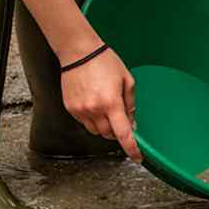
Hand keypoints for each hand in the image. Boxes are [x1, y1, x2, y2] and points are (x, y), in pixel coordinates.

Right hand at [60, 47, 143, 161]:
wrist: (79, 52)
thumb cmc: (105, 62)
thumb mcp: (126, 80)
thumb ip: (130, 104)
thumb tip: (132, 123)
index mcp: (111, 102)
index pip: (123, 133)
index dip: (132, 148)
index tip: (137, 157)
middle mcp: (94, 109)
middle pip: (109, 135)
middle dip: (117, 131)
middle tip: (120, 119)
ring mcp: (81, 110)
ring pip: (96, 131)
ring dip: (104, 127)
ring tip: (106, 107)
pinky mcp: (71, 108)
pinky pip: (84, 123)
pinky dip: (93, 120)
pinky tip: (94, 104)